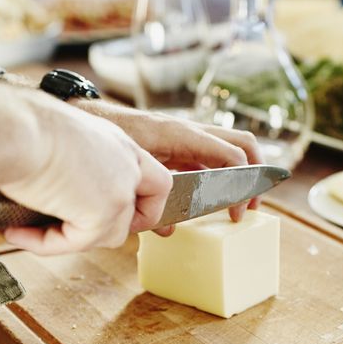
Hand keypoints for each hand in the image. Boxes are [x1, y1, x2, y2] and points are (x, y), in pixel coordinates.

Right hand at [0, 96, 172, 253]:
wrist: (14, 128)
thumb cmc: (22, 124)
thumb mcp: (58, 141)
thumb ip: (71, 166)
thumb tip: (52, 187)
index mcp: (118, 143)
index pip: (153, 178)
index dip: (142, 201)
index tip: (119, 212)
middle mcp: (126, 165)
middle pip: (148, 209)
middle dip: (125, 228)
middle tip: (83, 233)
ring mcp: (119, 192)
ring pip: (109, 235)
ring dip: (70, 237)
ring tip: (32, 227)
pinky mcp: (102, 215)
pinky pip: (76, 243)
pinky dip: (45, 243)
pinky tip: (18, 231)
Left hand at [75, 100, 263, 233]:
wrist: (87, 114)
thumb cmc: (106, 135)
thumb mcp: (130, 167)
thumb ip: (149, 198)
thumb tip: (168, 229)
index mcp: (181, 134)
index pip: (232, 154)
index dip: (241, 185)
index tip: (235, 213)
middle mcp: (190, 130)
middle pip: (243, 143)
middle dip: (256, 175)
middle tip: (252, 207)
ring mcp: (187, 135)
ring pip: (230, 148)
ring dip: (240, 174)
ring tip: (239, 205)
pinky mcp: (179, 143)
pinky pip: (209, 157)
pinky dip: (217, 176)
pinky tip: (209, 201)